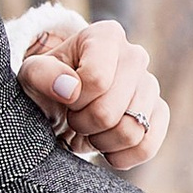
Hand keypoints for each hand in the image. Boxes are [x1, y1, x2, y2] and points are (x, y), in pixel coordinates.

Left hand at [16, 12, 170, 172]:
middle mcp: (136, 56)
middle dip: (84, 123)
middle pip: (110, 111)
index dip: (73, 100)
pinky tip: (106, 146)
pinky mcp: (159, 114)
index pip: (97, 80)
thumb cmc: (49, 84)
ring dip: (101, 140)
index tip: (65, 98)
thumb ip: (42, 75)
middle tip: (74, 117)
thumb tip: (70, 89)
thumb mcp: (33, 75)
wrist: (64, 104)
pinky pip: (147, 146)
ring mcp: (151, 85)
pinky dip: (121, 156)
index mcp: (106, 36)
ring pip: (130, 132)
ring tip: (89, 128)